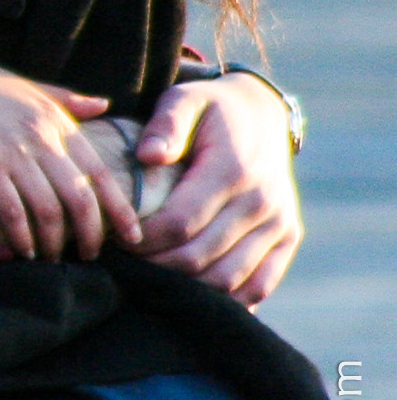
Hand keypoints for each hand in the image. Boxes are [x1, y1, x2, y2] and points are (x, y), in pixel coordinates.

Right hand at [0, 38, 138, 261]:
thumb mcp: (28, 86)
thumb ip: (67, 99)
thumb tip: (104, 103)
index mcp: (56, 121)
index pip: (100, 172)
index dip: (119, 208)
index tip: (131, 234)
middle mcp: (41, 138)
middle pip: (81, 198)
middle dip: (90, 234)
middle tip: (90, 255)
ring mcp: (12, 152)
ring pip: (49, 211)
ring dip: (54, 242)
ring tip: (52, 258)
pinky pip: (12, 211)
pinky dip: (21, 236)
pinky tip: (22, 250)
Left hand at [133, 74, 301, 305]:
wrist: (261, 115)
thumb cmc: (210, 110)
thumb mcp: (186, 100)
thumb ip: (166, 124)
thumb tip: (149, 155)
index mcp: (233, 171)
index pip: (178, 223)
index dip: (140, 241)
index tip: (113, 242)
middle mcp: (261, 202)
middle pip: (198, 257)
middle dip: (153, 267)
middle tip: (122, 266)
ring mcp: (279, 224)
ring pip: (226, 279)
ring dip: (184, 289)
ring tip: (148, 282)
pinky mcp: (288, 238)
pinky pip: (259, 284)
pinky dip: (226, 299)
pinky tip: (191, 299)